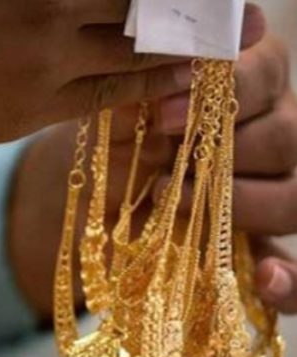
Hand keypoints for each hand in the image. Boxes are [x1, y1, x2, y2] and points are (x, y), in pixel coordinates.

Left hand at [7, 12, 296, 319]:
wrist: (100, 186)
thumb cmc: (117, 134)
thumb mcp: (122, 105)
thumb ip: (153, 82)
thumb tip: (195, 55)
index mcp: (244, 80)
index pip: (265, 73)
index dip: (226, 90)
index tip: (166, 115)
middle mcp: (272, 128)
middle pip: (286, 137)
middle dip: (223, 153)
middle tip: (166, 163)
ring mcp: (274, 186)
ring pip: (293, 198)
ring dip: (238, 205)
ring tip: (175, 201)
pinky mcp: (260, 240)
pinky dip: (290, 281)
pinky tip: (264, 279)